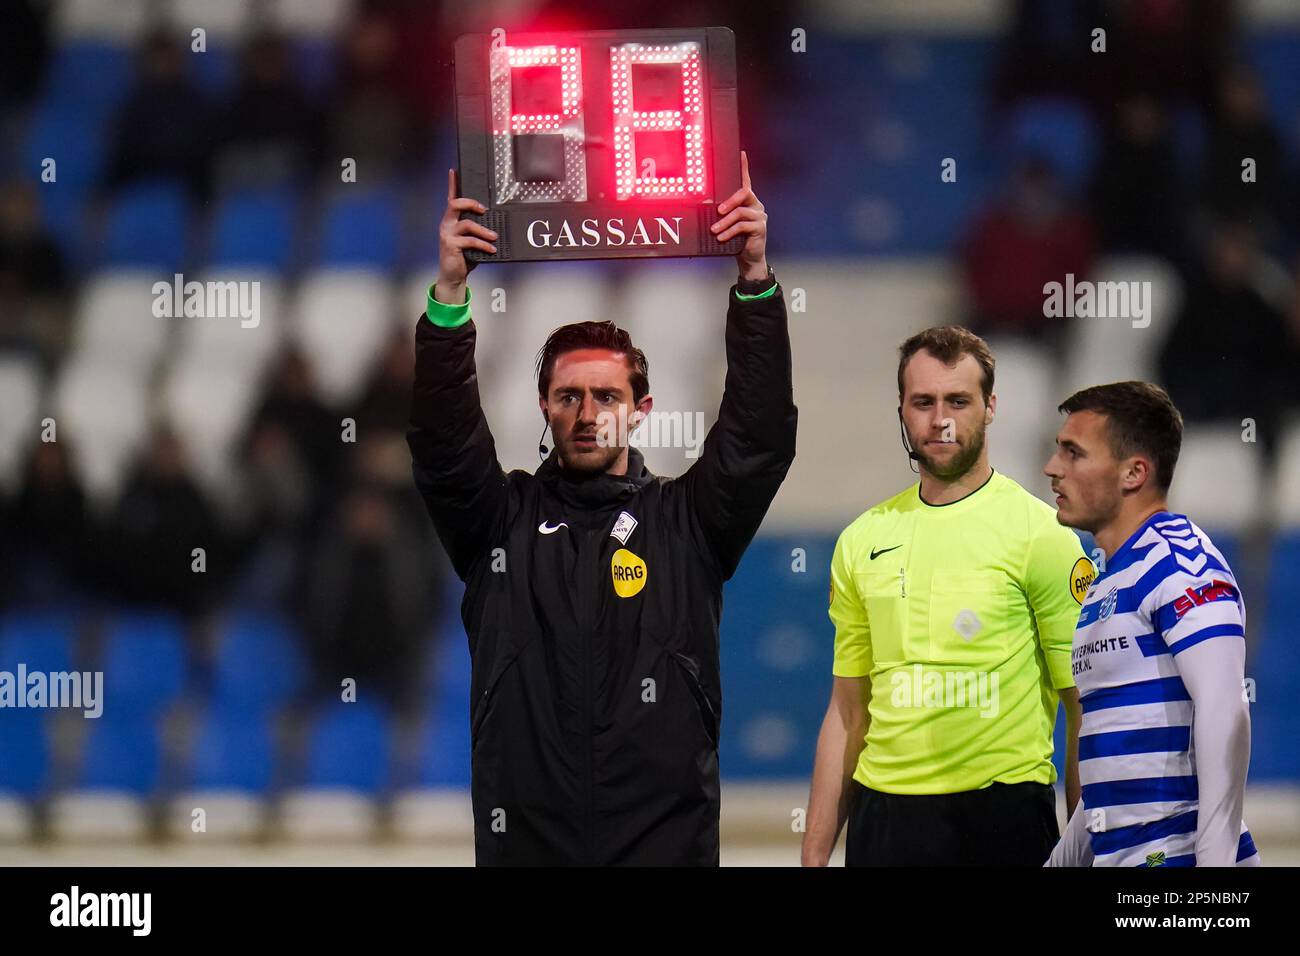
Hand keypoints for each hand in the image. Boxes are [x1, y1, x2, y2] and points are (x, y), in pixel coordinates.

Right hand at [436, 168, 497, 303]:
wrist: (453, 275)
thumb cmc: (463, 257)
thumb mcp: (471, 241)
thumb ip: (478, 230)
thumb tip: (495, 224)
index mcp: (451, 220)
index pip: (451, 199)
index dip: (452, 185)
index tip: (454, 171)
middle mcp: (446, 224)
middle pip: (455, 204)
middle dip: (470, 203)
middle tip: (484, 209)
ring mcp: (447, 234)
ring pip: (467, 224)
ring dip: (483, 230)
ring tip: (494, 237)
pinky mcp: (450, 245)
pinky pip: (470, 241)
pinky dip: (483, 245)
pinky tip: (491, 249)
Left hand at [711, 150, 767, 280]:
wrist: (748, 258)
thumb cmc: (736, 238)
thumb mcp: (727, 223)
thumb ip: (721, 214)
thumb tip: (704, 207)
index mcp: (747, 201)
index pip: (746, 181)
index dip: (744, 167)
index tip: (741, 154)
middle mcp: (755, 205)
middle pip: (744, 193)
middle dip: (729, 201)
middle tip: (718, 210)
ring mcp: (759, 216)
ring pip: (740, 212)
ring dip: (725, 222)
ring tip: (714, 230)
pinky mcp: (760, 228)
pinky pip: (742, 226)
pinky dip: (729, 232)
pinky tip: (721, 237)